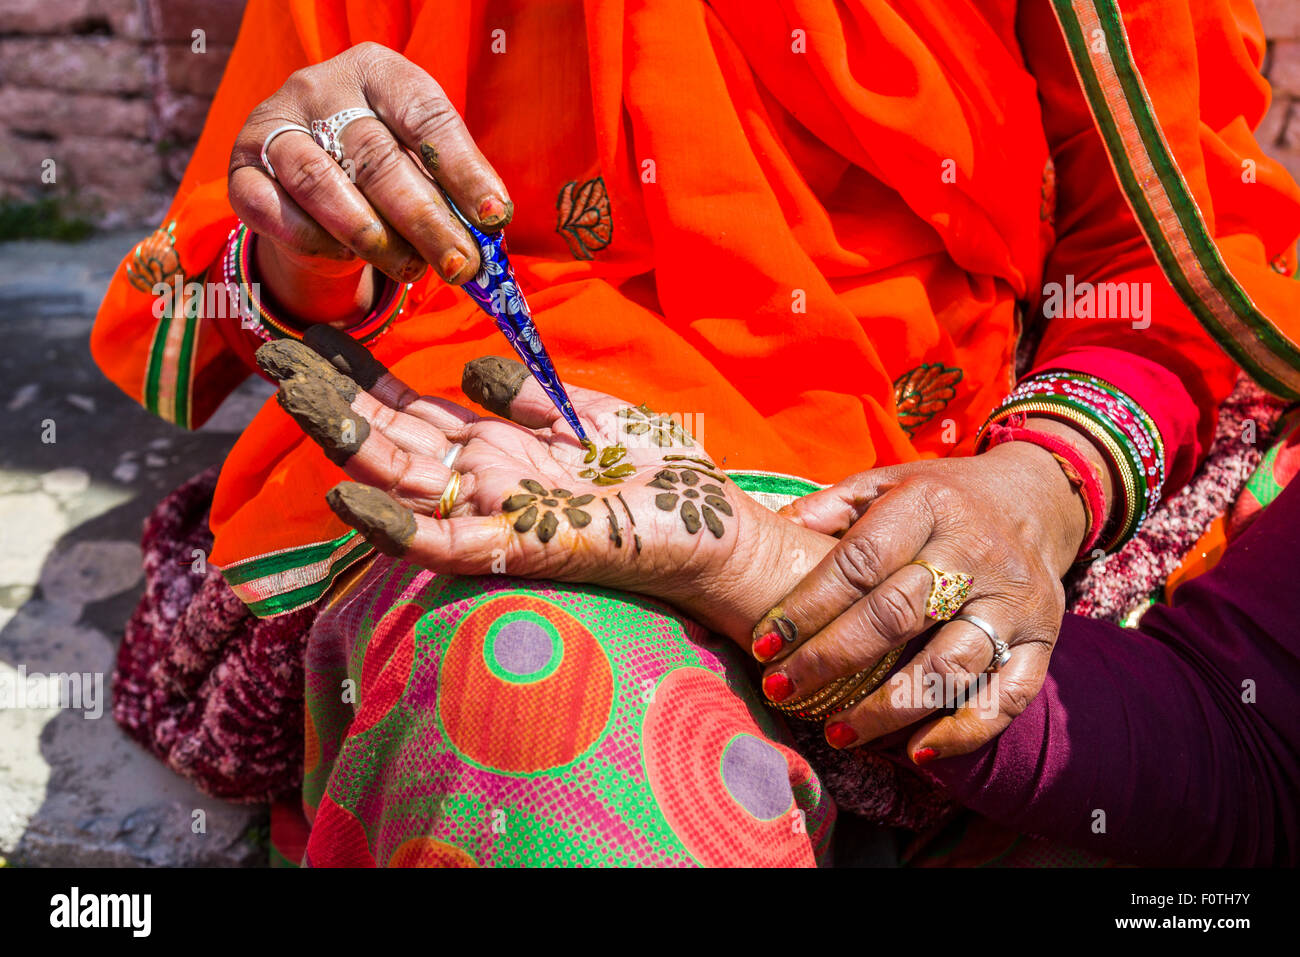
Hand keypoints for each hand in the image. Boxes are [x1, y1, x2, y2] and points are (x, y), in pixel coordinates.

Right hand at [228, 42, 512, 320]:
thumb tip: (490, 227)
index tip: (495, 218)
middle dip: (427, 221)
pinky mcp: (241, 171)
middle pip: (377, 157)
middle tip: (460, 265)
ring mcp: (274, 125)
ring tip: (412, 270)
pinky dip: (317, 241)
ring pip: (322, 184)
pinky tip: (348, 258)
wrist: (308, 183)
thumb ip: (449, 186)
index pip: (424, 115)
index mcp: (377, 71)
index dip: (463, 170)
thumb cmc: (381, 168)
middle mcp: (320, 87)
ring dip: (374, 238)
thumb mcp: (419, 160)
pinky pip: (276, 211)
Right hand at [257, 328, 831, 637]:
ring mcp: (495, 516)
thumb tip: (472, 368)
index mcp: (500, 450)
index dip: (367, 373)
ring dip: (343, 437)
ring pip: (401, 479)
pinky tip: (348, 493)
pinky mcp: (518, 549)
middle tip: (274, 348)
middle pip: (391, 437)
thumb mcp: (590, 418)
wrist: (718, 533)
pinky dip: (396, 525)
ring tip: (289, 389)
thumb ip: (531, 397)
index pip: (416, 409)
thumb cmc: (662, 482)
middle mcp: (485, 483)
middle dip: (333, 394)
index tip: (321, 333)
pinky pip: (444, 543)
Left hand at [755, 443, 1089, 762]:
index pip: (859, 562)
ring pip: (949, 664)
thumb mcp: (884, 483)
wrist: (1035, 499)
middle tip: (784, 692)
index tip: (765, 645)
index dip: (807, 606)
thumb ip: (829, 508)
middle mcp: (973, 551)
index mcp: (927, 505)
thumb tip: (768, 532)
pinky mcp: (1044, 639)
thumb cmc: (938, 499)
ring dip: (888, 708)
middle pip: (897, 615)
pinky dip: (964, 731)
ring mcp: (1013, 599)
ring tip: (838, 733)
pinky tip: (917, 753)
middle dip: (832, 660)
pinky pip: (1008, 695)